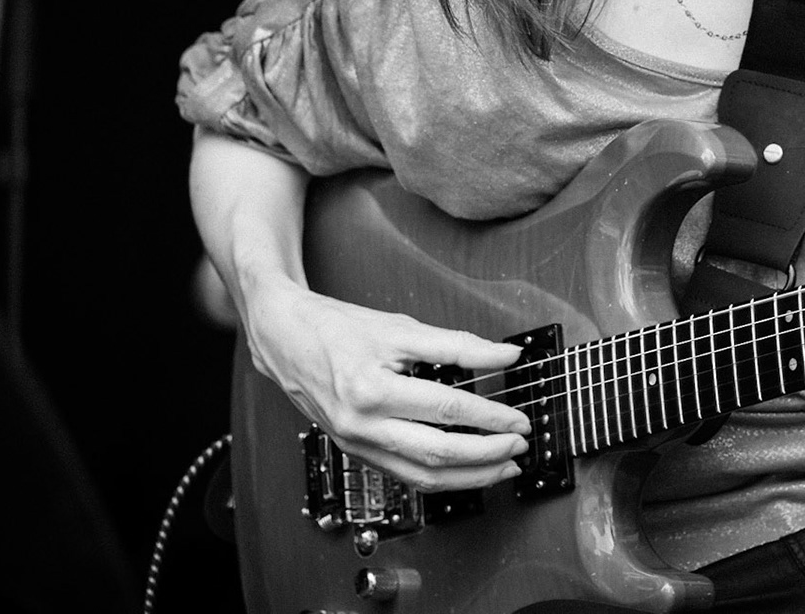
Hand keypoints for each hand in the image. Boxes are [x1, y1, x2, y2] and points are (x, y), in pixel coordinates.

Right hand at [243, 280, 530, 492]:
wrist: (284, 339)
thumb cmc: (338, 329)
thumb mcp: (401, 327)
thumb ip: (459, 344)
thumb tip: (506, 354)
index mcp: (372, 390)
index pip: (448, 411)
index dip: (491, 417)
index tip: (520, 419)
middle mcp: (361, 425)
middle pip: (437, 454)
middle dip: (487, 455)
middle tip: (520, 446)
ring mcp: (356, 444)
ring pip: (421, 476)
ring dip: (469, 477)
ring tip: (504, 467)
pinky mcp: (355, 451)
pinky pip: (403, 474)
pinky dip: (440, 477)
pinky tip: (466, 470)